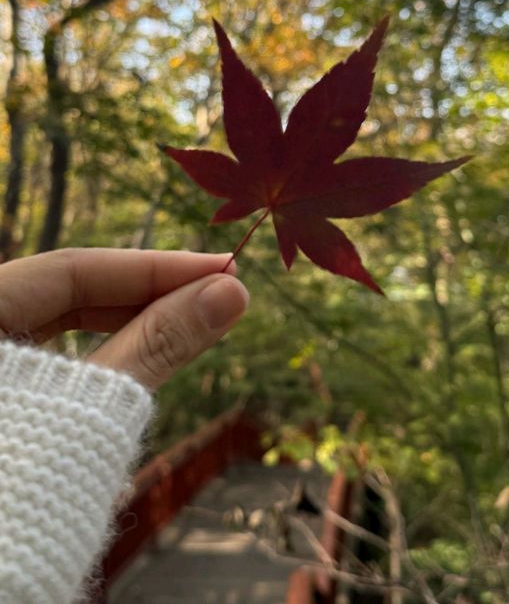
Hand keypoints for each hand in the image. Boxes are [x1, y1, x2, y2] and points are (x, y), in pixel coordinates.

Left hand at [0, 248, 248, 389]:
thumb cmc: (11, 498)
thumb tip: (230, 294)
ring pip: (53, 324)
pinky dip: (95, 355)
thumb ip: (151, 348)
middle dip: (146, 294)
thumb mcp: (83, 408)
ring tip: (195, 323)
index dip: (154, 268)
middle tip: (221, 294)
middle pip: (63, 294)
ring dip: (128, 324)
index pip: (72, 269)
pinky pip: (39, 356)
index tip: (225, 269)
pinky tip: (144, 355)